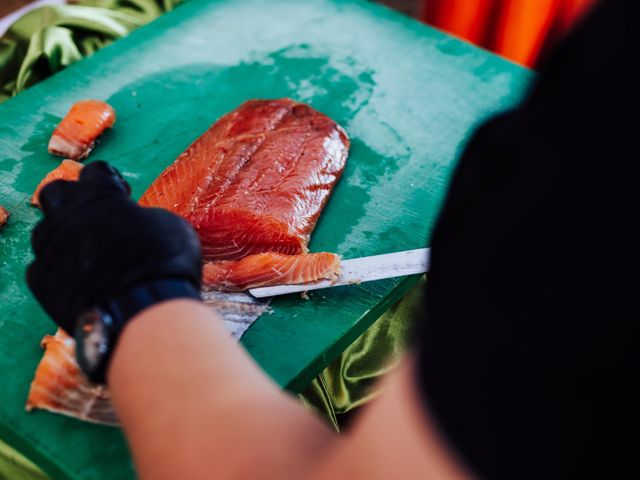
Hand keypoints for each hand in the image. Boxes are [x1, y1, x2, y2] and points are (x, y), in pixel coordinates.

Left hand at [27, 161, 201, 334]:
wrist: (141, 309)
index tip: (122, 195)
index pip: (96, 172)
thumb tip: (139, 221)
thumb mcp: (170, 226)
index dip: (110, 181)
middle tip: (96, 217)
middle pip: (56, 192)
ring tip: (88, 253)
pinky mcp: (41, 280)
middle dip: (73, 199)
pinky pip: (44, 267)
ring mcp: (50, 247)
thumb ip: (145, 216)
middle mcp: (67, 214)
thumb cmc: (164, 261)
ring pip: (45, 231)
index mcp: (99, 195)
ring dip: (64, 236)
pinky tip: (81, 281)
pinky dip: (60, 271)